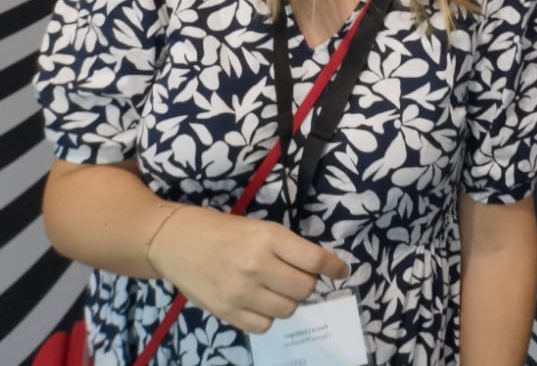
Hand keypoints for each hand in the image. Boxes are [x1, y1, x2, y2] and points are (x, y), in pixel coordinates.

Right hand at [147, 204, 349, 334]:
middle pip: (304, 289)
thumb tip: (320, 267)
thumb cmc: (224, 230)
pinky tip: (260, 303)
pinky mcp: (226, 312)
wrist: (176, 242)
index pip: (315, 260)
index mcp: (269, 238)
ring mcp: (240, 292)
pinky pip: (263, 326)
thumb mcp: (261, 228)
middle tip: (297, 277)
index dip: (334, 267)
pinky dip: (268, 317)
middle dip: (307, 284)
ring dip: (289, 301)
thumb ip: (288, 248)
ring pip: (287, 310)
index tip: (341, 271)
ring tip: (277, 289)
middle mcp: (257, 266)